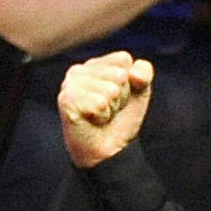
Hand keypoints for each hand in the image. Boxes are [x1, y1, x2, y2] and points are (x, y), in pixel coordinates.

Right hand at [56, 50, 154, 167]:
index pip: (123, 60)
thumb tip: (133, 73)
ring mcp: (70, 84)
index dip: (130, 82)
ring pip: (110, 89)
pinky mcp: (66, 99)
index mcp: (96, 64)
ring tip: (101, 115)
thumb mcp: (139, 92)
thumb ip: (144, 74)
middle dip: (121, 96)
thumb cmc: (120, 119)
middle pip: (119, 75)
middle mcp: (80, 70)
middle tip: (109, 108)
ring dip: (111, 108)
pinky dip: (102, 116)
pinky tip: (92, 120)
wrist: (108, 150)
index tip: (120, 97)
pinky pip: (98, 103)